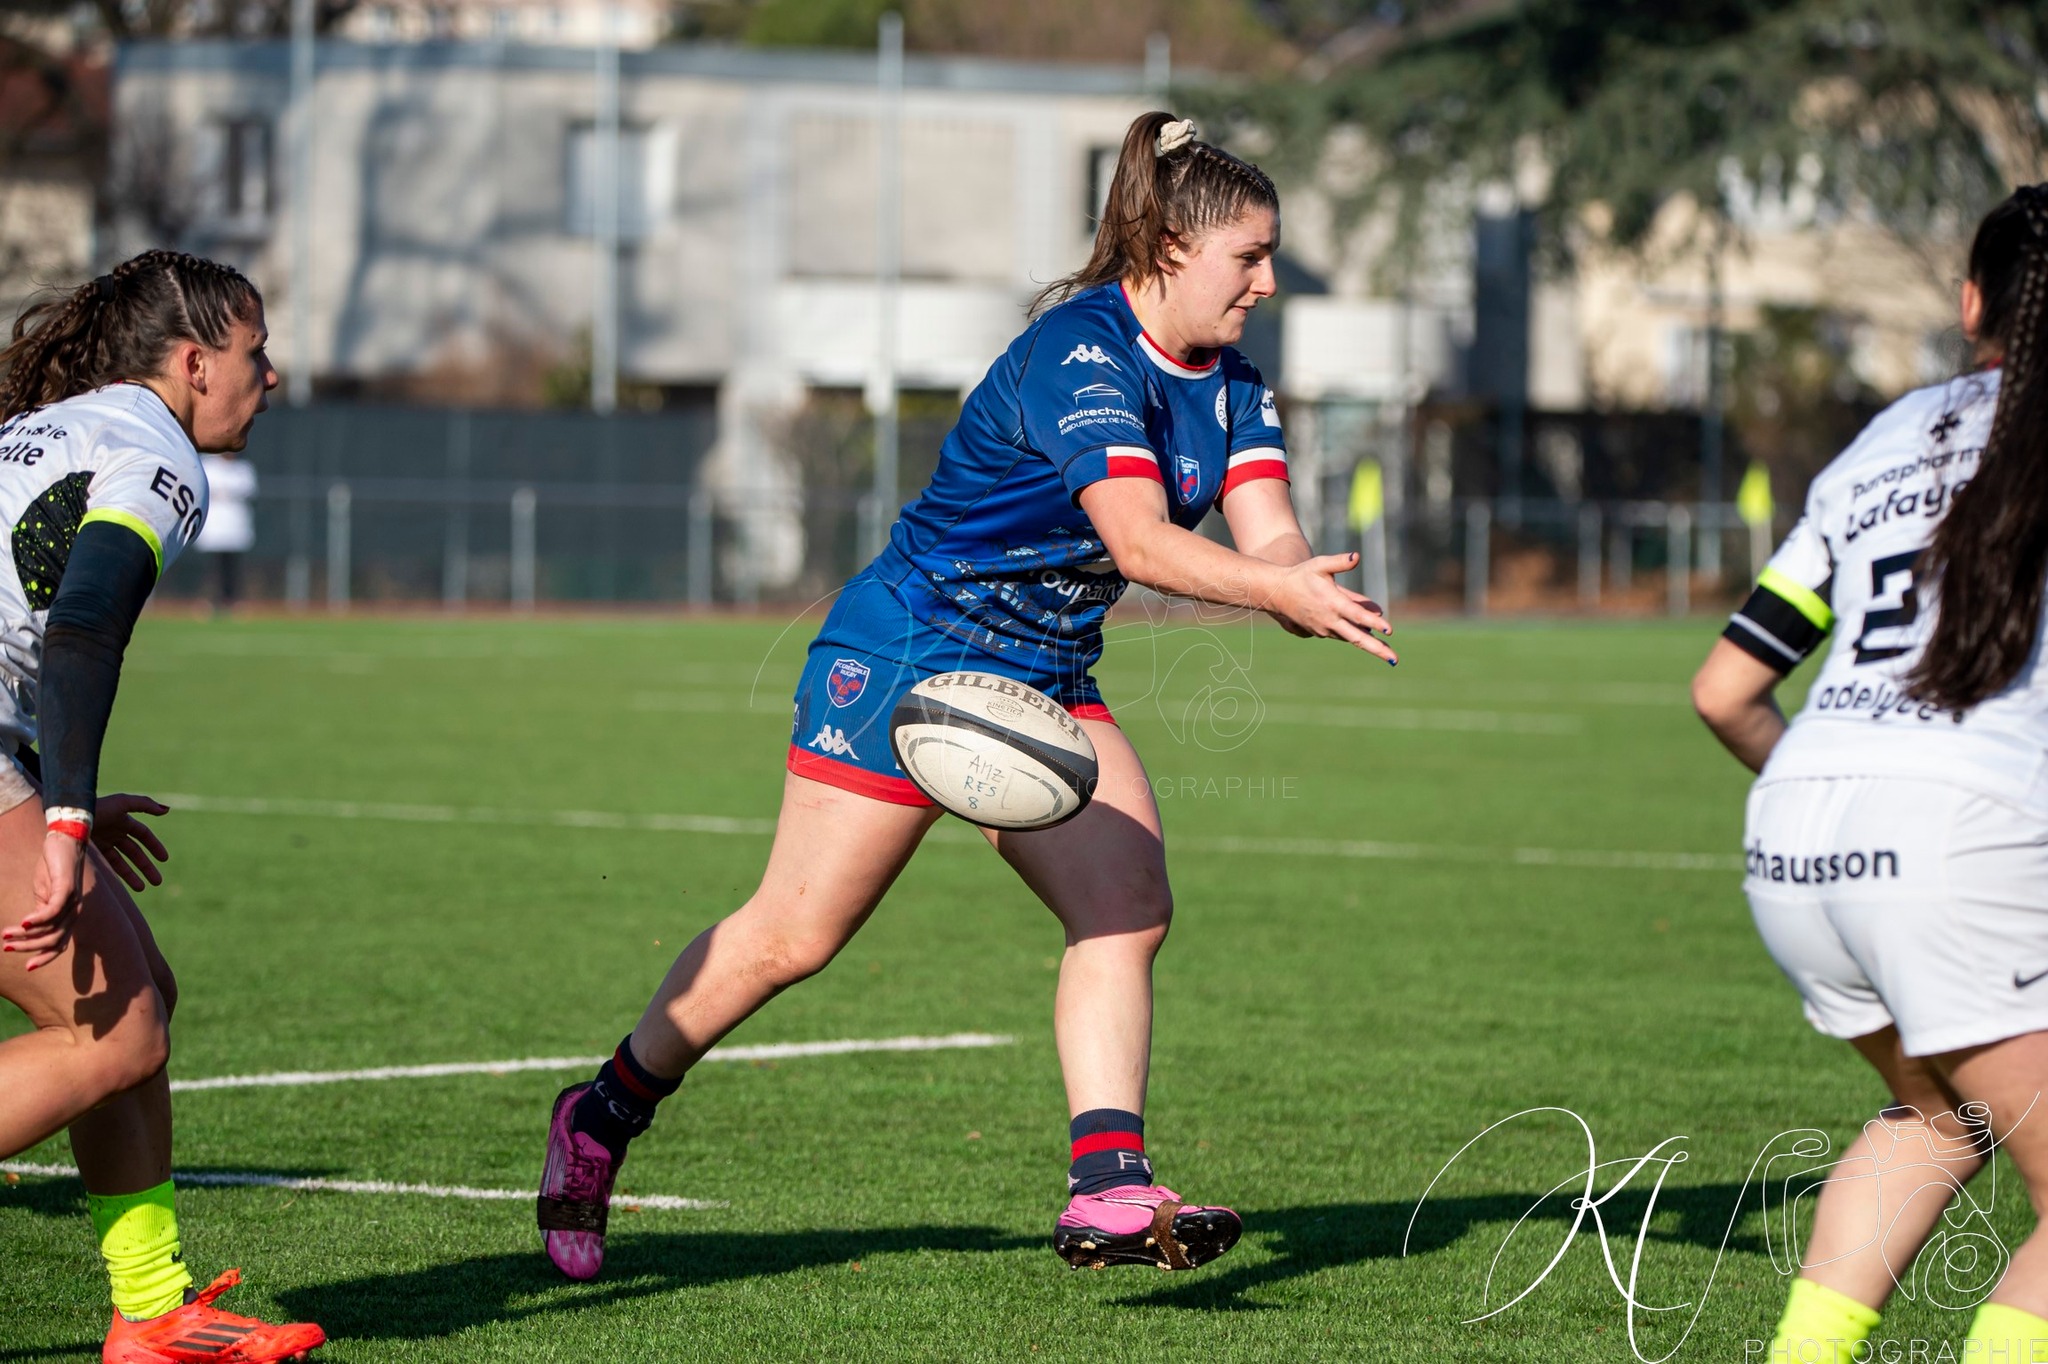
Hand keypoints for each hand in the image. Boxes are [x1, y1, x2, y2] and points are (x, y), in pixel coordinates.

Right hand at [3, 830, 86, 969]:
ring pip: (51, 928)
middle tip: (7, 948)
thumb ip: (39, 914)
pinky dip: (36, 920)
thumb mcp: (44, 896)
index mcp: (68, 917)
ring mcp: (73, 902)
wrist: (63, 843)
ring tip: (6, 935)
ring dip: (26, 935)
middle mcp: (74, 913)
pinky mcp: (67, 889)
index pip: (59, 945)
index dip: (44, 958)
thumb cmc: (52, 871)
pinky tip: (22, 923)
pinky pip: (53, 910)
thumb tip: (26, 931)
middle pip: (53, 941)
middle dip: (29, 948)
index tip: (27, 968)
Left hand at [93, 794, 169, 893]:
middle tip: (157, 881)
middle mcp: (113, 833)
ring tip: (142, 888)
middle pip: (135, 852)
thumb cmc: (97, 808)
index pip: (143, 835)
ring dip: (132, 875)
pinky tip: (123, 886)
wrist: (69, 818)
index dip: (155, 846)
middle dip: (147, 866)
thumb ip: (145, 804)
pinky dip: (116, 876)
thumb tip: (166, 810)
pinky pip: (107, 867)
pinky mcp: (90, 853)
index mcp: (122, 821)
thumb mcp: (123, 803)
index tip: (164, 859)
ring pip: (121, 863)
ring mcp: (101, 844)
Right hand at [1267, 552, 1397, 662]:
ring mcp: (1324, 629)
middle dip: (1377, 649)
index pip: (1357, 615)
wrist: (1277, 593)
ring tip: (1386, 651)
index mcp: (1332, 603)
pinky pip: (1343, 634)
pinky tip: (1366, 636)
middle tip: (1394, 660)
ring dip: (1369, 644)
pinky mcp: (1321, 632)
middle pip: (1357, 638)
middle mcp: (1329, 619)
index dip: (1374, 622)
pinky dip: (1355, 636)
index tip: (1389, 630)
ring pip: (1351, 637)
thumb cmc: (1301, 576)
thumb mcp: (1320, 565)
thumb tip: (1357, 557)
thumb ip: (1340, 562)